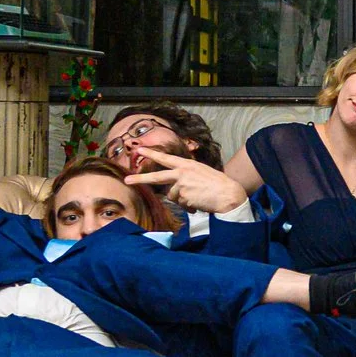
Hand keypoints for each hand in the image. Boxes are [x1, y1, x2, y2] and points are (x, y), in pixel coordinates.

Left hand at [125, 154, 248, 214]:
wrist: (228, 194)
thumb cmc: (218, 184)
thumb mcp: (201, 173)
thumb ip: (187, 177)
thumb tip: (175, 190)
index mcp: (187, 164)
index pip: (166, 158)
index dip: (152, 154)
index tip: (139, 150)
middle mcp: (182, 172)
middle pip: (157, 177)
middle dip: (140, 179)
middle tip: (127, 181)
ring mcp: (182, 184)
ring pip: (173, 196)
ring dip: (183, 200)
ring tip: (198, 198)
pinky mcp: (183, 196)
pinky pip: (182, 205)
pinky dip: (189, 206)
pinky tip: (199, 203)